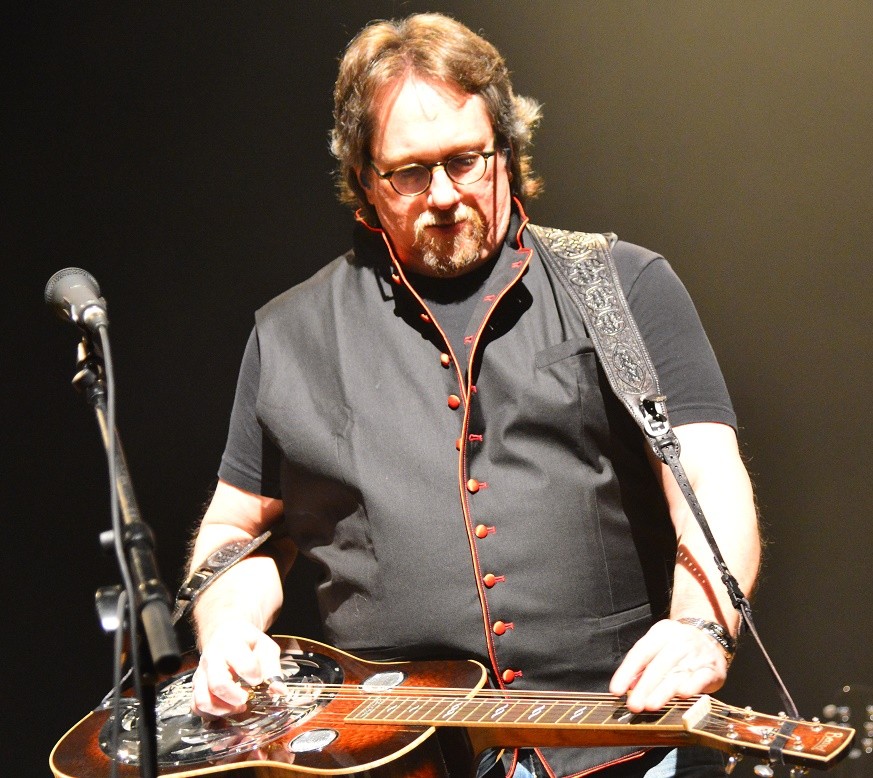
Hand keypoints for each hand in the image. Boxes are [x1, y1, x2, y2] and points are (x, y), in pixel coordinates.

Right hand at [191, 621, 283, 716]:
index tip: (259, 680)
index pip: (242, 662)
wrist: (227, 634)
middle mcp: (213, 657)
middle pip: (218, 683)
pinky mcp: (197, 685)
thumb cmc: (248, 642)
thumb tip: (279, 690)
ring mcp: (202, 672)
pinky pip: (196, 706)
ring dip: (222, 709)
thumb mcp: (266, 648)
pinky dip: (211, 714)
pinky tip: (226, 710)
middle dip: (235, 697)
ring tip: (237, 707)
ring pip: (203, 699)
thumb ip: (273, 669)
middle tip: (247, 698)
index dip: (254, 675)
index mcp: (232, 642)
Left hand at [609, 618, 728, 712]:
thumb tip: (628, 686)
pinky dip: (692, 686)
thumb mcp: (658, 646)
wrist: (710, 635)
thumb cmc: (677, 646)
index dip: (626, 672)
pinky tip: (682, 694)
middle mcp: (678, 641)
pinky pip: (701, 677)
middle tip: (633, 705)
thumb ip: (642, 666)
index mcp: (661, 633)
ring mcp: (697, 653)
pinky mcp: (712, 667)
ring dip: (663, 691)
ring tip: (650, 705)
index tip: (616, 691)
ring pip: (677, 674)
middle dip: (644, 687)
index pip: (640, 653)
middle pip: (658, 666)